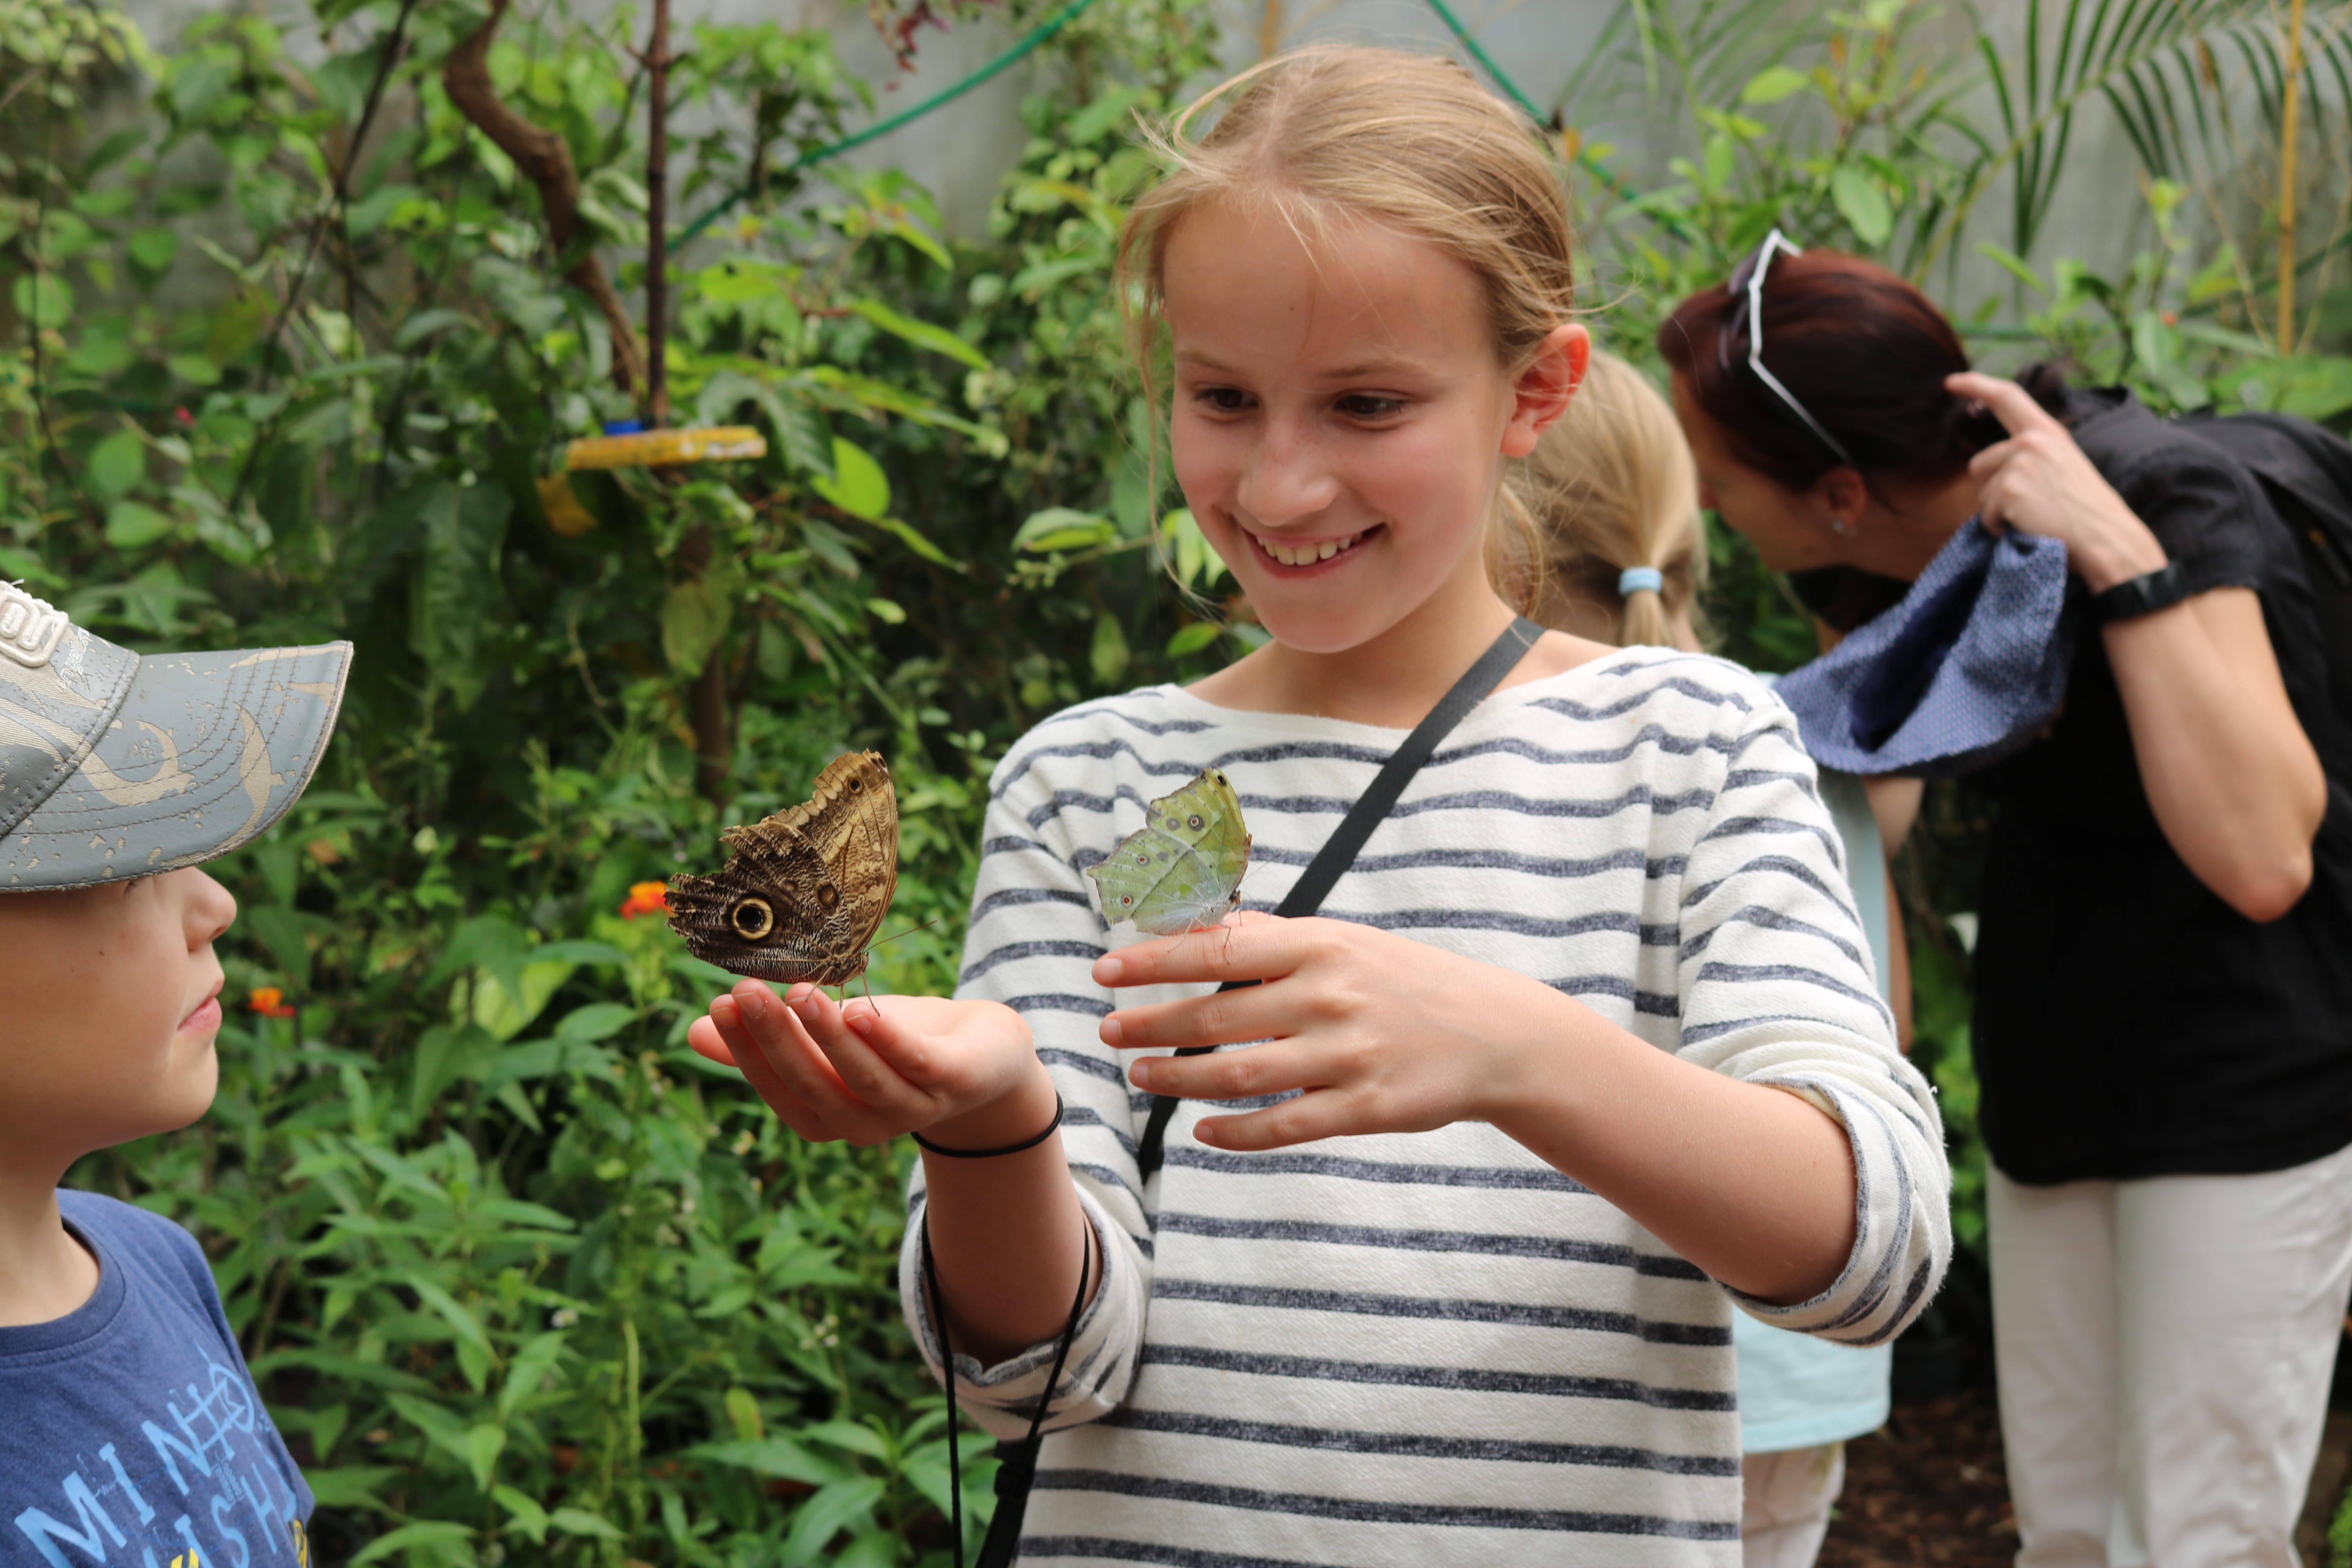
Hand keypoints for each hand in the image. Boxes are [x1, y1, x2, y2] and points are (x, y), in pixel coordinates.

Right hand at [689, 982, 1045, 1147]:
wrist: (985, 1053)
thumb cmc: (894, 1042)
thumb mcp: (827, 1039)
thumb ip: (768, 1041)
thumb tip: (692, 1031)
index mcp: (826, 1115)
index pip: (776, 1085)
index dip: (745, 1049)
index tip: (720, 1002)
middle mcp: (863, 1122)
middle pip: (813, 1085)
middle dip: (776, 1038)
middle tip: (745, 990)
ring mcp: (911, 1107)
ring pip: (863, 1079)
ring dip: (828, 1038)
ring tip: (798, 994)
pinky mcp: (953, 1081)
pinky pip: (917, 1064)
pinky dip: (889, 1042)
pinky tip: (862, 1010)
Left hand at [1093, 912, 1581, 1149]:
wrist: (1494, 1032)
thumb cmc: (1403, 980)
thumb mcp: (1343, 941)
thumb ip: (1271, 939)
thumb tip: (1197, 929)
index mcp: (1320, 946)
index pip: (1218, 949)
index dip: (1154, 961)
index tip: (1105, 971)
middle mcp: (1329, 998)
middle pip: (1215, 1017)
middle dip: (1150, 1025)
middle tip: (1108, 1031)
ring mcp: (1348, 1057)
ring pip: (1239, 1076)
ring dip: (1178, 1079)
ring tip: (1141, 1078)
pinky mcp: (1365, 1109)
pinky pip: (1284, 1127)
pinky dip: (1235, 1133)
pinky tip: (1201, 1131)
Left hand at [1947, 371, 2166, 591]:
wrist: (2106, 537)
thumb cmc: (2083, 510)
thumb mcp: (2062, 465)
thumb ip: (2030, 453)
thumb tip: (1991, 463)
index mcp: (2047, 431)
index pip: (2007, 397)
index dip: (1976, 385)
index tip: (1951, 382)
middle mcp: (2031, 441)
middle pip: (1978, 464)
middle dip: (1990, 490)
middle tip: (2028, 506)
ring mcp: (2019, 463)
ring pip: (1981, 492)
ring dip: (1997, 512)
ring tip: (2034, 517)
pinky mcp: (2009, 489)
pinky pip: (1985, 515)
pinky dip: (1999, 528)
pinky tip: (2029, 528)